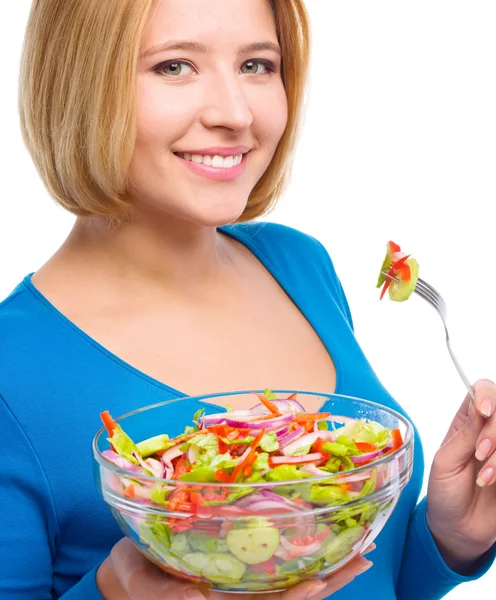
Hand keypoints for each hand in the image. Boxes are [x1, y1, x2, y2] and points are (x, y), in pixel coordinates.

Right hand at [96, 537, 373, 599]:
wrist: (125, 568)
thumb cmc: (130, 575)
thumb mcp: (140, 584)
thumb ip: (165, 595)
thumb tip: (198, 599)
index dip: (296, 599)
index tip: (321, 581)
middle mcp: (238, 597)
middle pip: (292, 596)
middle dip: (330, 580)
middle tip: (363, 556)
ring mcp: (242, 582)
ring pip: (290, 578)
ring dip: (326, 566)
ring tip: (358, 547)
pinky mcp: (238, 564)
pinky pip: (275, 560)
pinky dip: (301, 550)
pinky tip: (319, 535)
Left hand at [426, 379, 495, 570]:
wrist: (459, 529)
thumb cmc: (445, 491)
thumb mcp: (446, 462)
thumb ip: (465, 435)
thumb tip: (479, 406)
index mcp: (467, 421)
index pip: (483, 390)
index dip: (488, 395)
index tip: (485, 411)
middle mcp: (489, 431)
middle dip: (494, 431)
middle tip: (480, 453)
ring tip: (484, 478)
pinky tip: (491, 484)